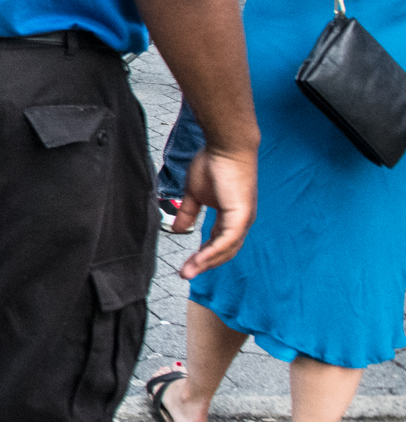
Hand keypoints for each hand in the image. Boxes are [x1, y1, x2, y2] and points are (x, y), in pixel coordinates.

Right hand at [170, 143, 257, 276]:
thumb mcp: (194, 194)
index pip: (218, 243)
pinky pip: (226, 241)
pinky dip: (212, 252)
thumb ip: (188, 213)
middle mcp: (240, 222)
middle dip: (203, 265)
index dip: (202, 255)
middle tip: (184, 274)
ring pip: (226, 250)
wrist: (225, 147)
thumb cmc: (213, 164)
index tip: (185, 265)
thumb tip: (178, 230)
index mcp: (231, 217)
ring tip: (187, 272)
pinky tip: (198, 260)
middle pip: (224, 252)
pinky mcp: (241, 216)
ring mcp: (243, 220)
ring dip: (206, 263)